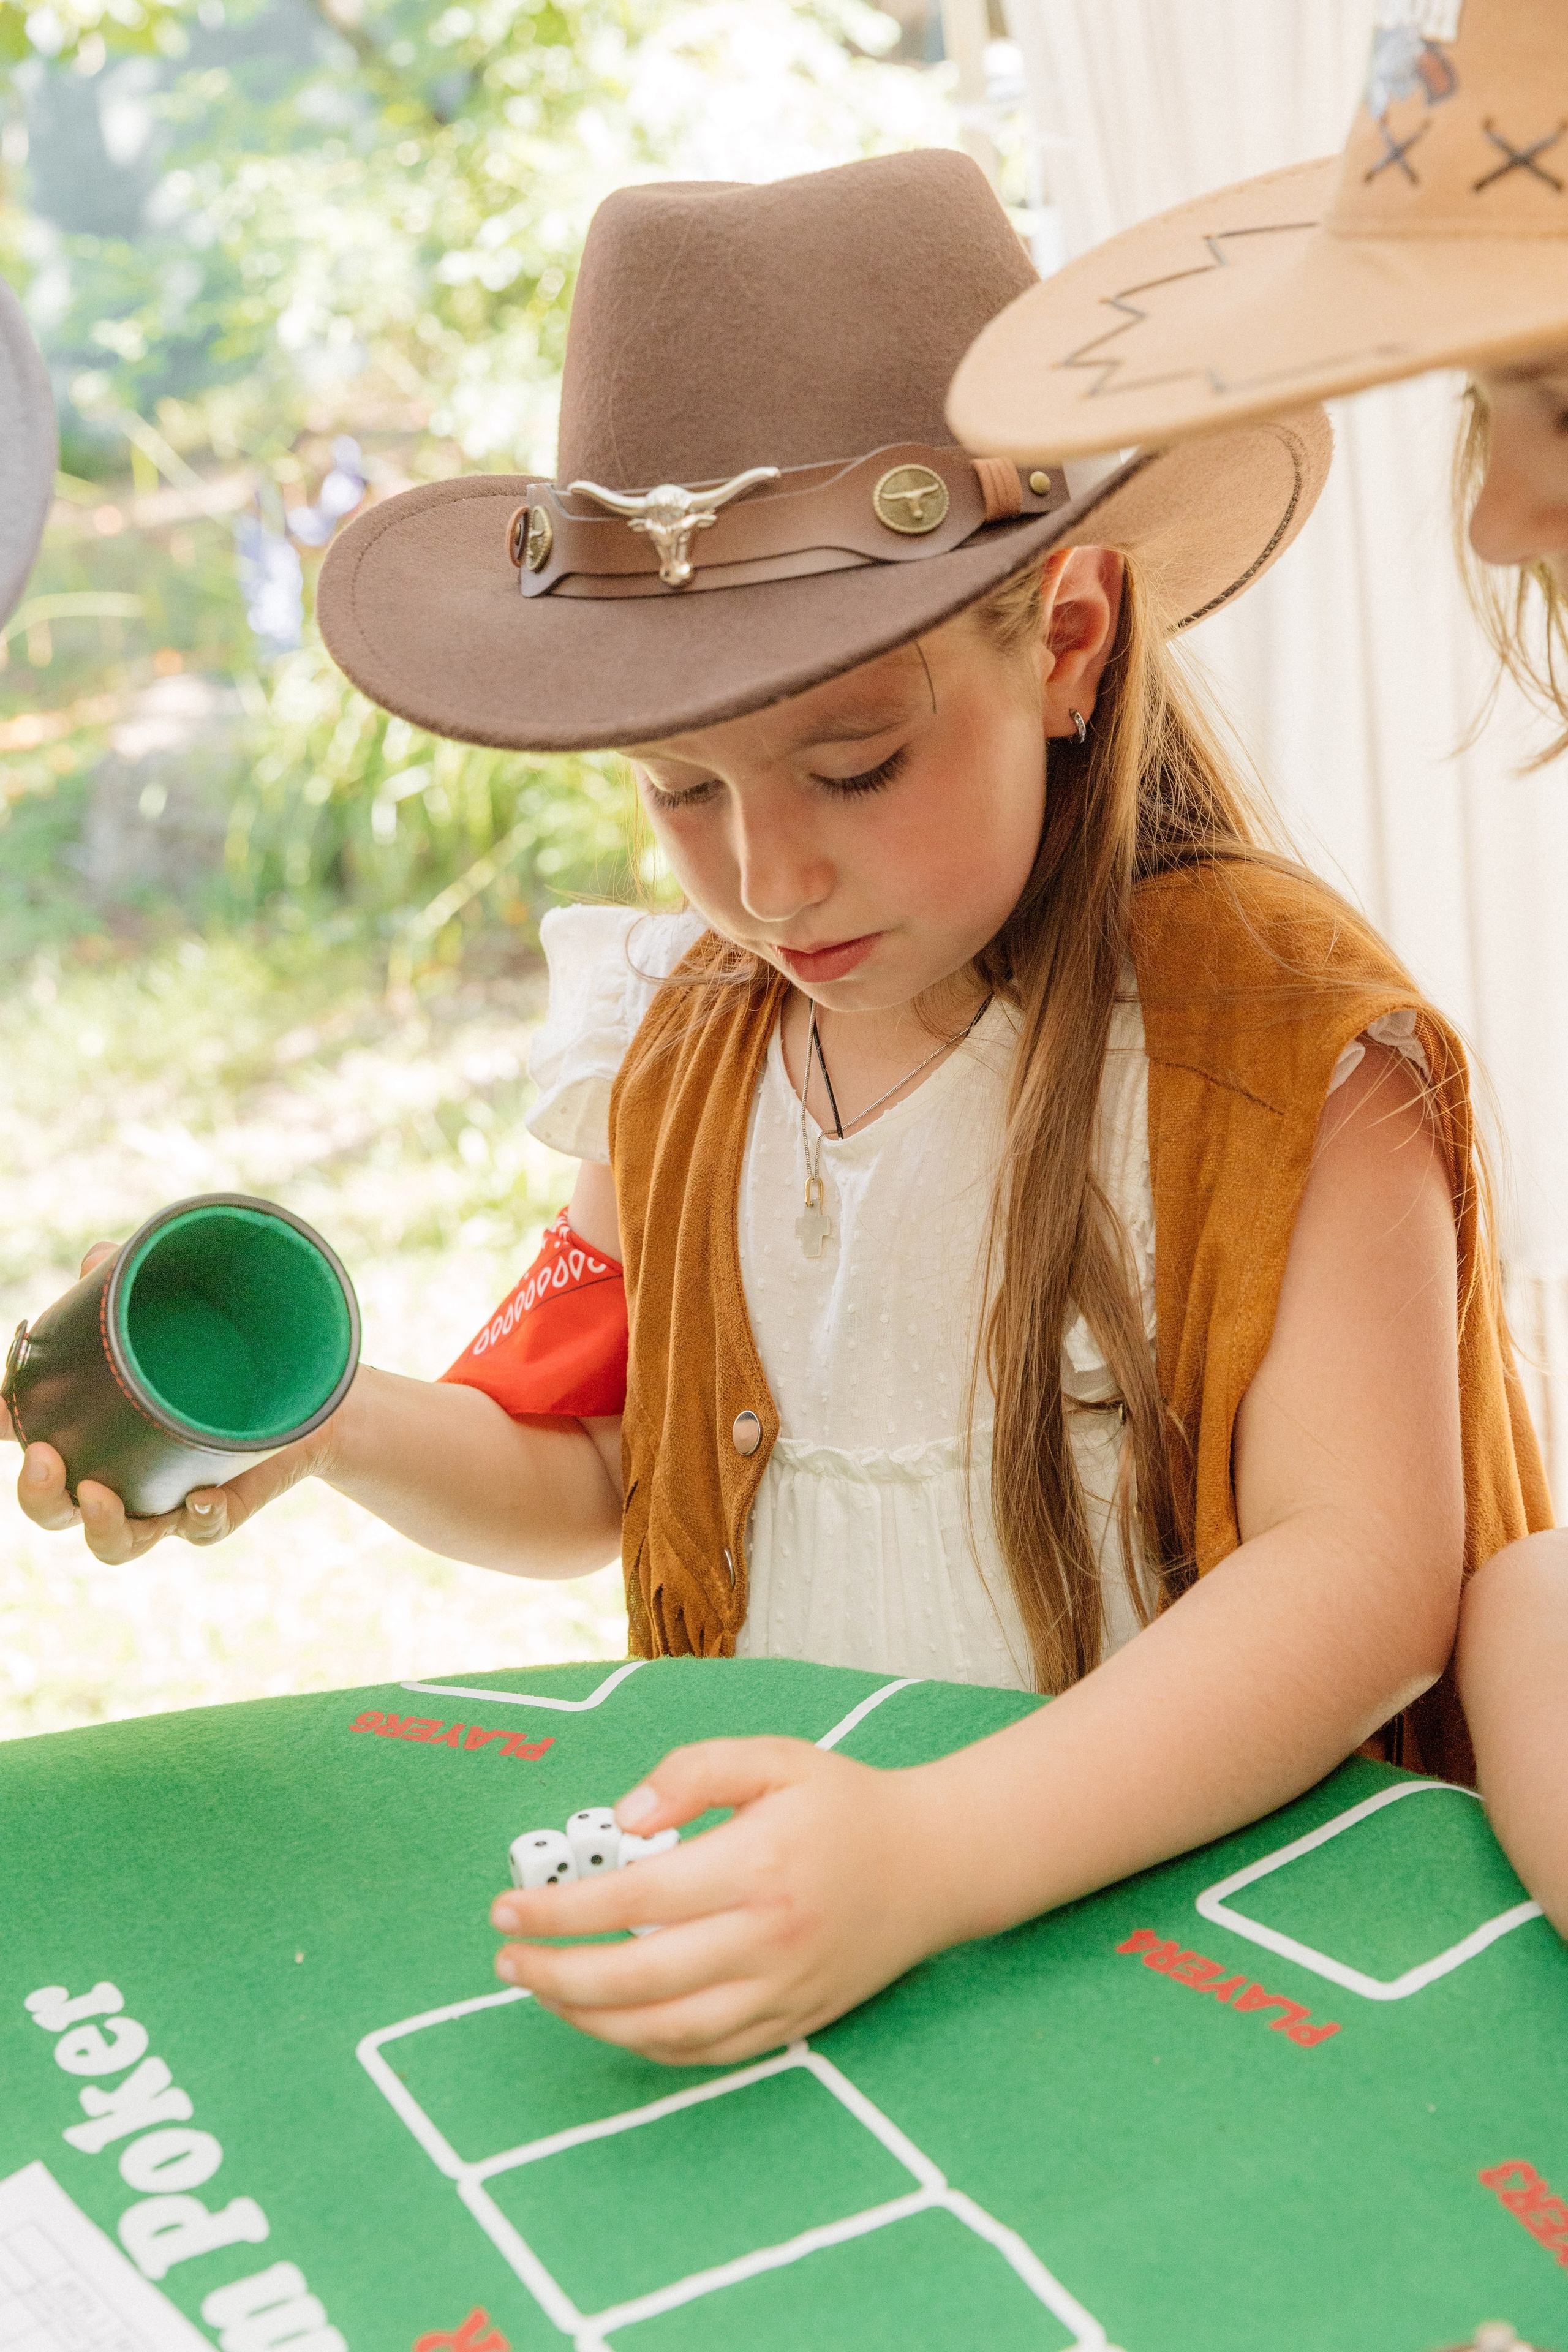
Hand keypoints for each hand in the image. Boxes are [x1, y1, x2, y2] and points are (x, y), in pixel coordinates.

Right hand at [7, 1225, 338, 1562]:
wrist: (299, 1388)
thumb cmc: (214, 1349)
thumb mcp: (171, 1308)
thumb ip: (126, 1282)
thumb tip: (97, 1260)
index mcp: (89, 1428)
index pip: (27, 1431)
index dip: (4, 1424)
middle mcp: (117, 1473)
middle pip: (55, 1507)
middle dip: (38, 1495)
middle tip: (45, 1460)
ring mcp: (164, 1499)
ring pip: (116, 1542)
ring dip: (99, 1527)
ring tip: (98, 1496)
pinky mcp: (217, 1510)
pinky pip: (202, 1529)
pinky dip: (200, 1518)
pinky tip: (203, 1498)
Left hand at [489, 1738, 953, 2065]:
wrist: (933, 1864)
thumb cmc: (842, 1803)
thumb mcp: (773, 1757)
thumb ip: (692, 1771)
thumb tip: (621, 1820)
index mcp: (756, 1866)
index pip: (633, 1898)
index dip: (560, 1911)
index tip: (508, 1910)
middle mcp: (767, 1938)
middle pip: (638, 1977)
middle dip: (555, 1975)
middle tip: (507, 1961)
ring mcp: (782, 1990)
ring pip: (666, 2029)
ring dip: (590, 2019)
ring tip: (543, 1991)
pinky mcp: (793, 2021)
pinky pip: (707, 2053)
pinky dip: (648, 2045)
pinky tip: (611, 2020)